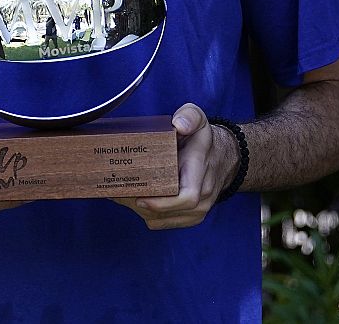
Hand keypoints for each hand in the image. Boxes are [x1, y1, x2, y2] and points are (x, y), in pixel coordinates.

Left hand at [112, 103, 237, 229]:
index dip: (162, 202)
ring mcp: (197, 211)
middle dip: (138, 204)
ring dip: (137, 210)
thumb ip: (189, 116)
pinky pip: (162, 222)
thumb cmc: (203, 141)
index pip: (187, 197)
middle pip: (166, 212)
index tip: (140, 198)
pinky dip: (145, 214)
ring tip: (118, 194)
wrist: (222, 159)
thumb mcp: (198, 119)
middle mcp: (203, 197)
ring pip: (161, 220)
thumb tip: (178, 124)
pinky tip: (131, 199)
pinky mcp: (189, 217)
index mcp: (202, 173)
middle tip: (116, 191)